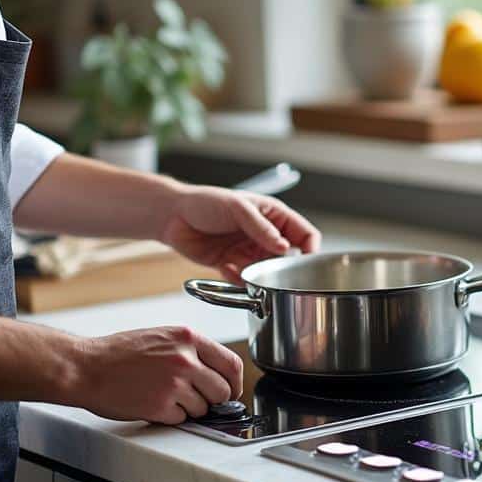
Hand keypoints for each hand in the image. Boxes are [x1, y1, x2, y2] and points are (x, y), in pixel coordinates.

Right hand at [71, 326, 243, 424]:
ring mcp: (174, 384)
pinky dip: (171, 417)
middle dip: (213, 399)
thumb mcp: (162, 337)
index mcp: (188, 338)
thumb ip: (192, 351)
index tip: (231, 390)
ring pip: (203, 408)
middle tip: (196, 398)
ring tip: (165, 396)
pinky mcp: (160, 406)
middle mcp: (185, 359)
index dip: (235, 382)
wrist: (85, 367)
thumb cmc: (118, 353)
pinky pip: (181, 419)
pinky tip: (153, 404)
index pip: (232, 363)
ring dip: (189, 408)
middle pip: (223, 390)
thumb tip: (217, 372)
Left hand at [160, 185, 320, 282]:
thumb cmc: (205, 202)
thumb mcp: (238, 208)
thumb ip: (262, 228)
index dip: (310, 249)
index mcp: (274, 216)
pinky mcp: (233, 265)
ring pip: (266, 272)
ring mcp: (249, 251)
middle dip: (282, 267)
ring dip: (258, 275)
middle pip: (288, 258)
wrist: (171, 216)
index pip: (305, 234)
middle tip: (273, 270)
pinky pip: (244, 280)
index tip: (306, 262)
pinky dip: (238, 278)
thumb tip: (284, 246)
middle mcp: (265, 236)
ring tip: (243, 267)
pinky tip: (226, 267)